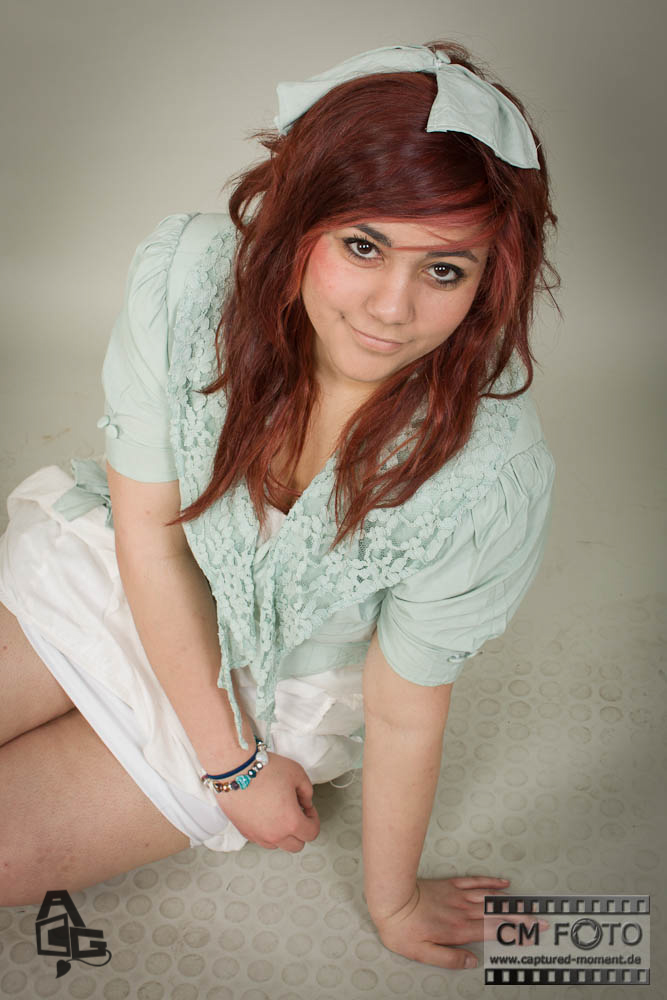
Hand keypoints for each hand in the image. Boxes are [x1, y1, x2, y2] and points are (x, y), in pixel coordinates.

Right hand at [213, 751, 319, 852]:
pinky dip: (267, 831)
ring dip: (283, 833)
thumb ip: (307, 791)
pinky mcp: (245, 832)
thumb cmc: (264, 770)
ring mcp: (258, 835)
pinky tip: (265, 813)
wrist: (234, 769)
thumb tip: (306, 803)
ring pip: (278, 844)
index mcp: (291, 822)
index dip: (313, 818)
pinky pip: (261, 839)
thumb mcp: (297, 773)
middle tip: (296, 812)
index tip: (307, 808)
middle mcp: (275, 834)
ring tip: (279, 812)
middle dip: (300, 830)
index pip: (312, 833)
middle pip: (296, 845)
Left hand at [371, 876, 546, 969]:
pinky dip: (490, 882)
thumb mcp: (423, 954)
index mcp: (458, 930)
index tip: (531, 935)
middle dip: (521, 918)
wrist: (392, 899)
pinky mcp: (450, 884)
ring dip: (510, 902)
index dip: (514, 933)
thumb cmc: (404, 930)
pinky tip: (502, 884)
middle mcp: (462, 912)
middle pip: (497, 914)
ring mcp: (458, 896)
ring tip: (528, 905)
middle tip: (540, 921)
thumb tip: (473, 961)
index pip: (493, 931)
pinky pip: (475, 882)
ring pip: (489, 897)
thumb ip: (450, 959)